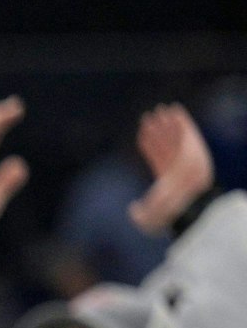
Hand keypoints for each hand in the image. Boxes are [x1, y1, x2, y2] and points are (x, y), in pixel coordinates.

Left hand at [128, 103, 213, 234]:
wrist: (185, 201)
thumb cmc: (167, 211)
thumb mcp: (147, 218)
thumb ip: (137, 214)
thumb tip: (131, 209)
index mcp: (166, 178)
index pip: (156, 157)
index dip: (149, 144)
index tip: (143, 134)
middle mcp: (176, 166)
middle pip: (165, 144)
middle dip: (158, 131)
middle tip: (148, 117)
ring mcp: (185, 156)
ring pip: (174, 136)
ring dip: (168, 123)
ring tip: (160, 110)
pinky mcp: (195, 148)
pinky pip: (187, 131)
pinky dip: (182, 120)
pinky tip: (175, 109)